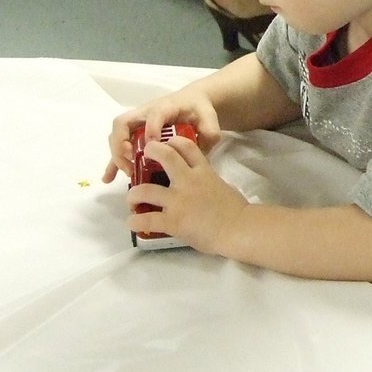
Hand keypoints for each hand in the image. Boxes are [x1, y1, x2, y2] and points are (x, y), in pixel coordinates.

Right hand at [102, 90, 221, 182]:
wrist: (193, 103)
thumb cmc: (199, 109)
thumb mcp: (209, 117)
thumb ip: (210, 130)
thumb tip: (204, 143)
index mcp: (164, 107)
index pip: (153, 115)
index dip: (150, 130)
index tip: (151, 147)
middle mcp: (146, 114)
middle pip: (123, 124)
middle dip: (122, 144)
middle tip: (131, 163)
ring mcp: (138, 125)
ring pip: (117, 136)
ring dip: (116, 156)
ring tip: (126, 173)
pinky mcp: (136, 136)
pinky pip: (120, 149)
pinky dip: (113, 163)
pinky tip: (108, 179)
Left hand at [125, 137, 248, 254]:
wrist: (239, 229)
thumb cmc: (237, 210)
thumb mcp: (223, 186)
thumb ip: (209, 182)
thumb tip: (202, 185)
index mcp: (203, 172)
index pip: (187, 147)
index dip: (174, 142)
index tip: (166, 144)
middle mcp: (188, 181)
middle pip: (165, 156)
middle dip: (150, 152)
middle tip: (143, 157)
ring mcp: (178, 201)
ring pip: (144, 190)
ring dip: (133, 194)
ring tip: (132, 199)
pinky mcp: (172, 221)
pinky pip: (146, 219)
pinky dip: (135, 221)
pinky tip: (133, 222)